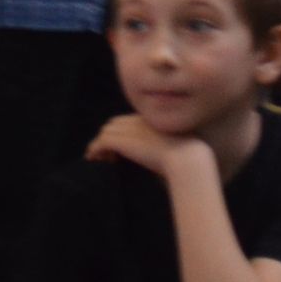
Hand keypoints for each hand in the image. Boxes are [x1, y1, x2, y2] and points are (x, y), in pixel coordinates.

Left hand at [87, 113, 208, 177]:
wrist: (186, 157)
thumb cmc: (187, 158)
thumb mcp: (177, 147)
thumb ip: (165, 147)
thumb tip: (159, 161)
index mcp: (154, 120)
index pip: (129, 121)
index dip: (122, 134)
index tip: (121, 150)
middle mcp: (140, 121)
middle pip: (115, 124)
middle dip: (109, 137)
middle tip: (108, 156)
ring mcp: (131, 129)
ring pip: (106, 132)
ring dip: (100, 145)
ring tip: (99, 159)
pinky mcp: (122, 140)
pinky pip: (101, 142)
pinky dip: (95, 149)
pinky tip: (93, 159)